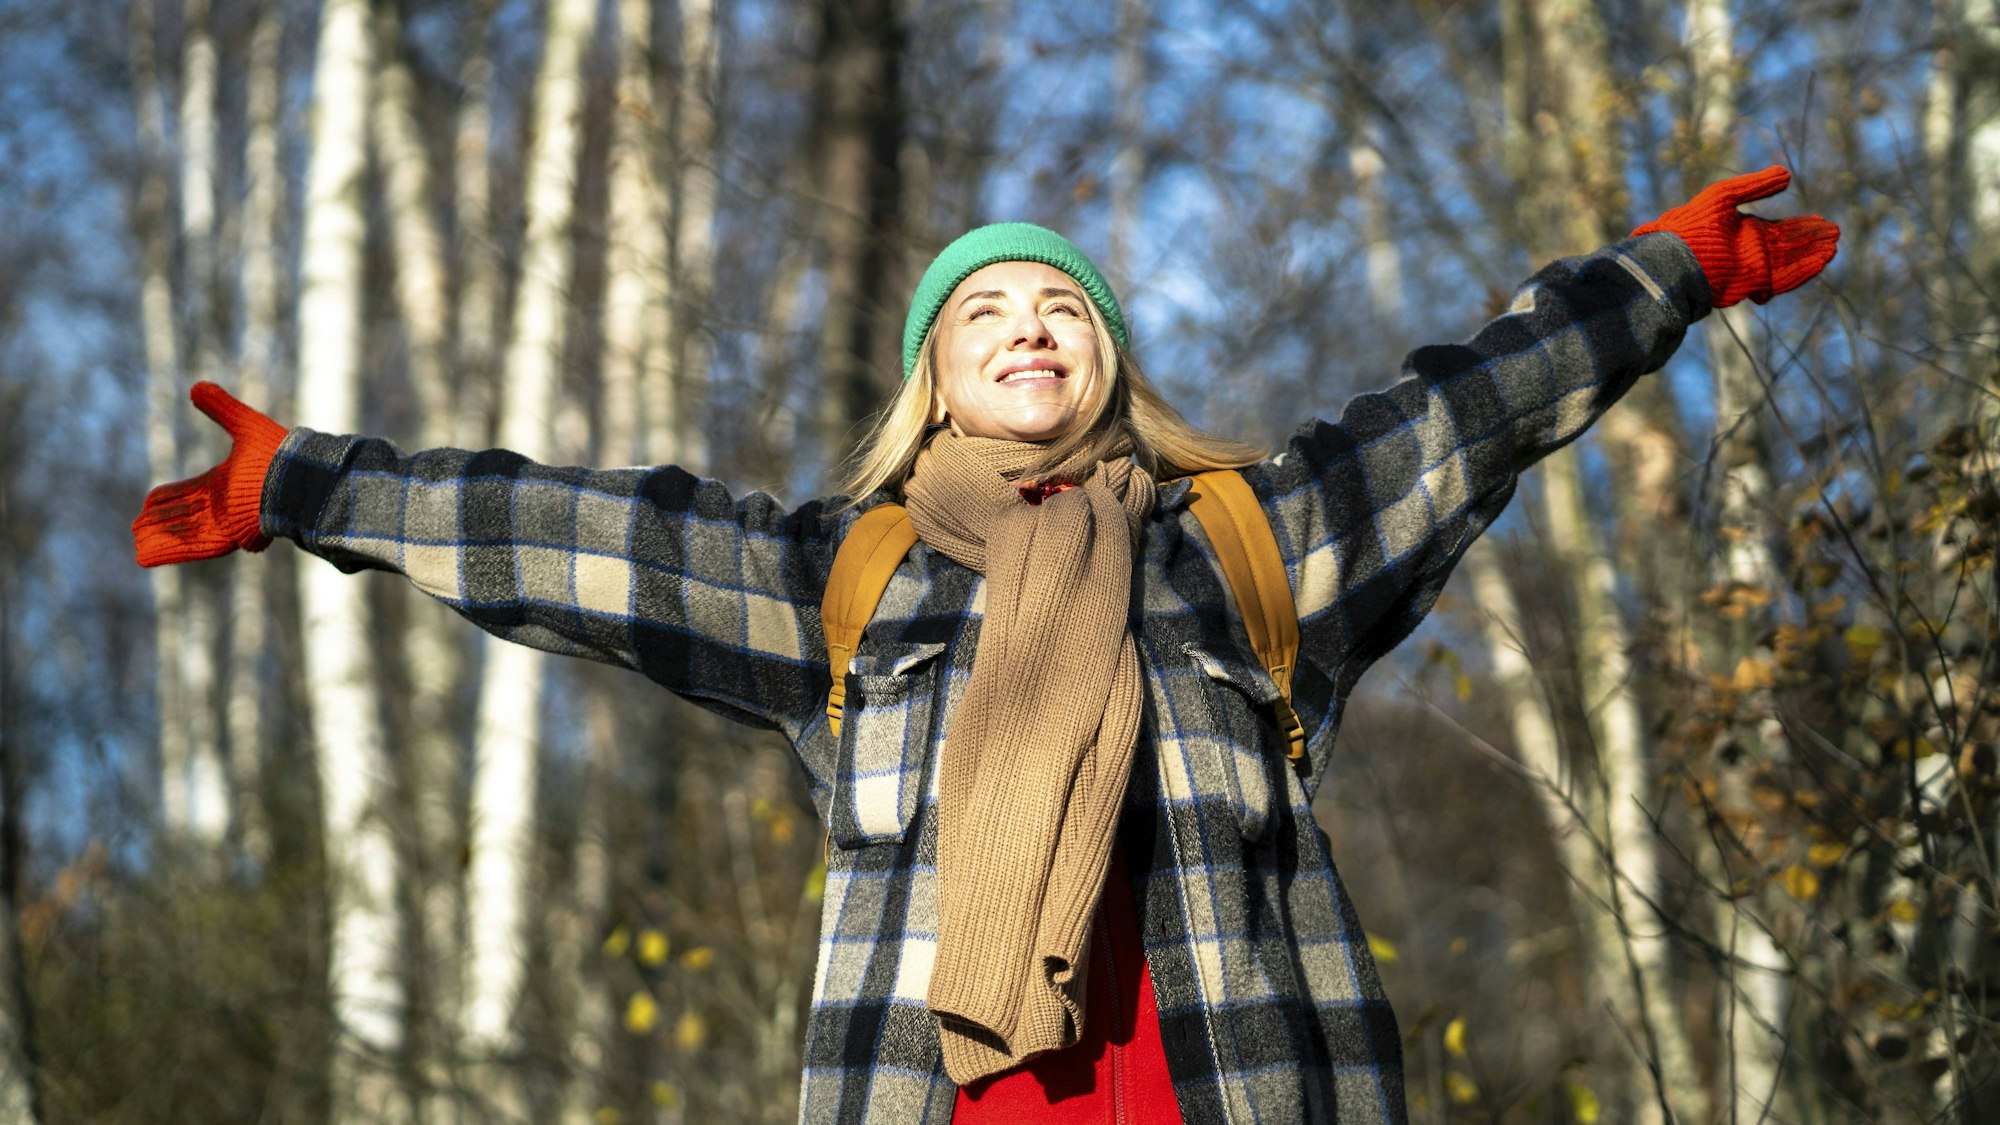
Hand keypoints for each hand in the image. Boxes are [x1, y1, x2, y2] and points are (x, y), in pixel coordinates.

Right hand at [132, 381, 288, 566]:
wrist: (301, 477)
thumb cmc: (277, 452)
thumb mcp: (244, 423)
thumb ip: (221, 408)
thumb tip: (196, 387)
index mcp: (226, 482)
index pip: (190, 492)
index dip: (168, 497)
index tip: (147, 501)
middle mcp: (225, 505)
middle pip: (185, 516)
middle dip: (161, 522)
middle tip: (136, 527)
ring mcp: (229, 522)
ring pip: (187, 534)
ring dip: (161, 539)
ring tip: (136, 545)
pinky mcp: (232, 536)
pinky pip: (194, 547)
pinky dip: (170, 551)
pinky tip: (144, 556)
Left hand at [1631, 165, 1839, 307]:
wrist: (1676, 256)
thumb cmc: (1694, 223)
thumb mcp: (1725, 195)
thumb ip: (1756, 186)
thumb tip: (1787, 174)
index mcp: (1743, 232)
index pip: (1778, 230)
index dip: (1801, 226)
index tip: (1821, 220)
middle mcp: (1749, 251)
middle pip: (1789, 246)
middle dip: (1811, 239)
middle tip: (1835, 232)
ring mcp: (1751, 268)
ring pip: (1789, 262)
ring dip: (1812, 255)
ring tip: (1833, 247)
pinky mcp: (1751, 283)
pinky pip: (1782, 279)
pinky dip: (1802, 270)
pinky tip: (1821, 261)